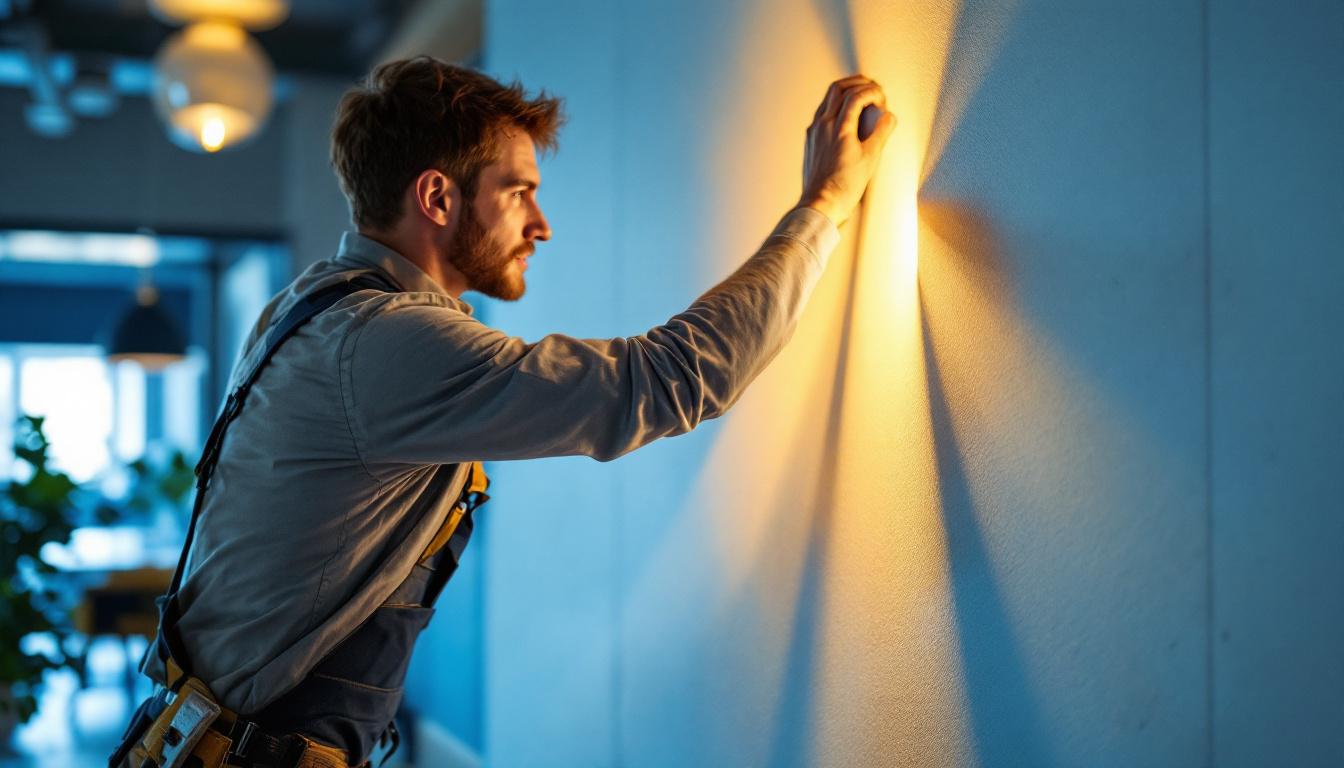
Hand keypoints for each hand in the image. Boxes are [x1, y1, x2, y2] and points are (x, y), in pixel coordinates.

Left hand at [798, 75, 895, 226]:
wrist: (821, 204)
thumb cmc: (843, 186)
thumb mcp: (870, 158)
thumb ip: (881, 133)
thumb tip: (889, 117)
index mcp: (838, 127)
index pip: (856, 96)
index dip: (873, 91)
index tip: (883, 98)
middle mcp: (823, 125)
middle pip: (838, 89)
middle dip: (858, 82)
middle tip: (872, 86)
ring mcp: (814, 131)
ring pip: (828, 99)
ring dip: (846, 91)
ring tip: (861, 96)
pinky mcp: (811, 140)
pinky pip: (823, 112)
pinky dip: (836, 105)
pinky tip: (846, 115)